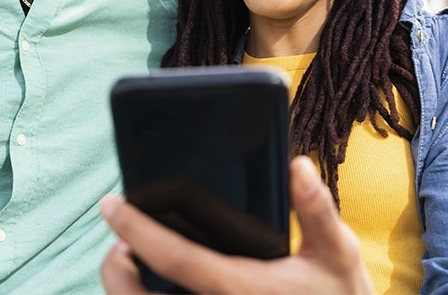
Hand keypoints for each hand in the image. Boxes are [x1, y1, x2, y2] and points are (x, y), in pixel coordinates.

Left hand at [100, 155, 374, 293]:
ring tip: (135, 259)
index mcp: (238, 288)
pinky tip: (160, 284)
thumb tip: (296, 165)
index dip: (136, 228)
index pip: (174, 257)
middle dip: (115, 267)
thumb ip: (317, 210)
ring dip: (127, 287)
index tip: (110, 203)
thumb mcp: (338, 256)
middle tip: (119, 240)